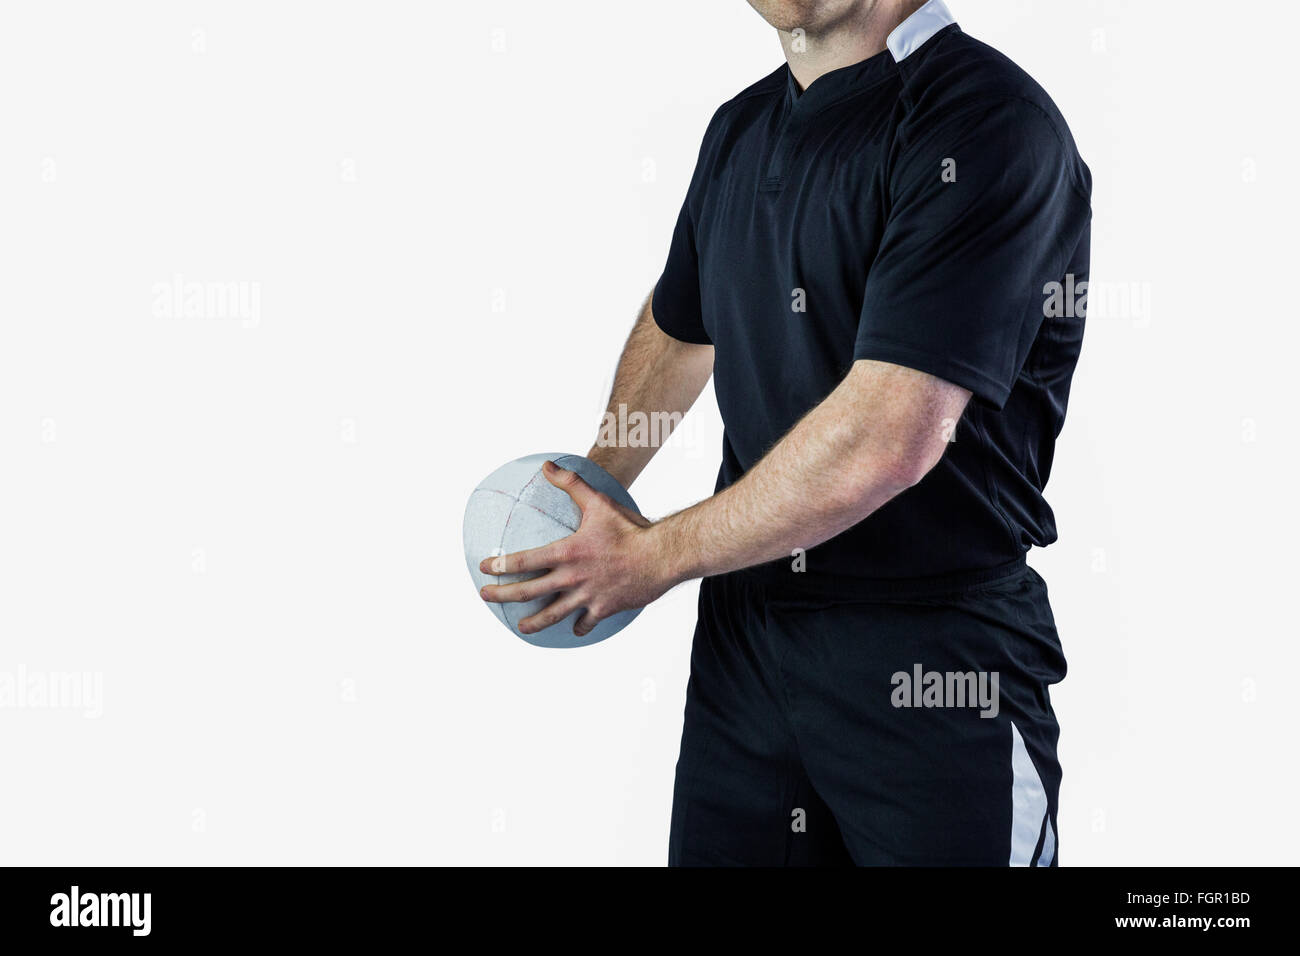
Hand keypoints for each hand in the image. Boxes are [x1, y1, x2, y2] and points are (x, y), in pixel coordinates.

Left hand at [479, 461, 676, 637]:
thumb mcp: (598, 502)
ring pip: (552, 615)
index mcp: (567, 552)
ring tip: (521, 626)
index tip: (484, 569)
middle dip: (502, 595)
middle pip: (528, 592)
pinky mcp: (604, 608)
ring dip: (533, 622)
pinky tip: (573, 627)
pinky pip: (585, 622)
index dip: (500, 566)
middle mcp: (572, 577)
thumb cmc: (630, 528)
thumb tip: (547, 466)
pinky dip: (578, 626)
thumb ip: (571, 483)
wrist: (661, 555)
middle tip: (486, 596)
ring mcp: (587, 596)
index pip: (523, 561)